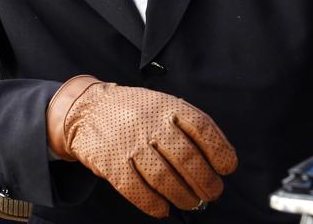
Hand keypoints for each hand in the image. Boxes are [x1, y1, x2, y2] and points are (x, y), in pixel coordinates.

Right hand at [47, 76, 237, 217]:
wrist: (86, 110)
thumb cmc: (133, 112)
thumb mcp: (161, 104)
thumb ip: (187, 126)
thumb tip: (217, 161)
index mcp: (166, 106)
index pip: (202, 128)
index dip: (219, 152)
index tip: (226, 169)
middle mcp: (149, 123)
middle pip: (187, 159)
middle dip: (206, 183)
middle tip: (211, 193)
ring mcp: (129, 144)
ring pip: (164, 178)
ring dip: (183, 197)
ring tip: (190, 202)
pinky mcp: (111, 163)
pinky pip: (137, 190)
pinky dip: (153, 204)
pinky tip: (162, 208)